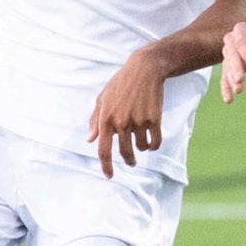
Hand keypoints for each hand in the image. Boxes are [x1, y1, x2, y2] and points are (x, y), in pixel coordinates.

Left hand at [89, 48, 165, 178]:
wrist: (144, 69)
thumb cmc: (121, 84)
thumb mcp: (103, 98)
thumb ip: (95, 120)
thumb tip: (89, 140)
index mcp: (106, 118)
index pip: (104, 150)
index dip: (106, 166)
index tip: (110, 176)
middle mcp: (121, 122)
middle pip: (125, 153)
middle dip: (129, 161)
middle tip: (132, 162)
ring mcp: (138, 121)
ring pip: (141, 148)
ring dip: (142, 148)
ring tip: (142, 139)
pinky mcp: (154, 119)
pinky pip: (155, 142)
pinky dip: (154, 145)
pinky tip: (152, 141)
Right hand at [220, 18, 245, 103]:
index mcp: (242, 29)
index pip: (241, 42)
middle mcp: (231, 40)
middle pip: (231, 54)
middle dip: (235, 68)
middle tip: (240, 80)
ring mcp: (228, 52)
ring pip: (227, 66)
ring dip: (231, 79)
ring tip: (238, 90)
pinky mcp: (229, 65)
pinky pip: (226, 76)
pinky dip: (227, 88)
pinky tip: (228, 100)